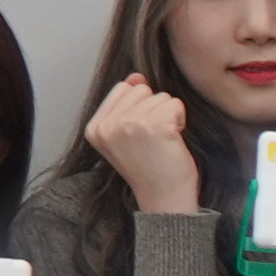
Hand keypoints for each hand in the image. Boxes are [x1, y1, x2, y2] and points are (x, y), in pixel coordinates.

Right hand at [83, 73, 203, 214]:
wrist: (164, 198)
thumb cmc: (150, 168)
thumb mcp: (126, 136)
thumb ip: (126, 105)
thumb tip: (137, 76)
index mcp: (95, 128)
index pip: (122, 89)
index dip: (140, 107)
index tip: (141, 135)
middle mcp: (108, 125)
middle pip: (142, 89)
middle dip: (155, 110)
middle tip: (154, 140)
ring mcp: (129, 124)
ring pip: (161, 96)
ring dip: (169, 117)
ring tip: (162, 143)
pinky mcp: (154, 126)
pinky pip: (175, 104)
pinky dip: (180, 121)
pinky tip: (173, 142)